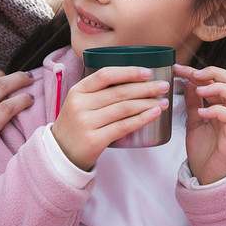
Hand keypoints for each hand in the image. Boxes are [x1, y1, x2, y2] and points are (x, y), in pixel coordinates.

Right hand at [51, 66, 169, 170]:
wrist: (61, 154)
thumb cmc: (76, 125)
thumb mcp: (79, 102)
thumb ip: (99, 92)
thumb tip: (133, 80)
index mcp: (77, 90)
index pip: (105, 75)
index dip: (128, 72)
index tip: (148, 72)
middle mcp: (80, 104)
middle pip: (119, 92)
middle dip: (146, 88)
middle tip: (164, 86)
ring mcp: (86, 123)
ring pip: (124, 108)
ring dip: (148, 103)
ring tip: (163, 101)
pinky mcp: (94, 140)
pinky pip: (123, 126)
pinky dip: (142, 119)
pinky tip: (154, 114)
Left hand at [174, 63, 225, 184]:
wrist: (207, 179)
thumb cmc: (204, 151)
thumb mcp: (194, 122)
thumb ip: (194, 103)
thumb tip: (189, 82)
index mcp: (222, 106)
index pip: (217, 79)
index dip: (199, 71)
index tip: (178, 68)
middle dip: (214, 72)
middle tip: (193, 74)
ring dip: (217, 88)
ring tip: (199, 90)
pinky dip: (217, 110)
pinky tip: (201, 112)